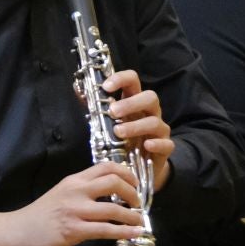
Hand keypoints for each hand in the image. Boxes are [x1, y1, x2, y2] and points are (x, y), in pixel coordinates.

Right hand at [0, 162, 145, 245]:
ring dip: (132, 216)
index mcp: (73, 181)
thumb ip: (80, 193)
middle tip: (138, 203)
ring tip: (139, 222)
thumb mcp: (60, 195)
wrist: (14, 232)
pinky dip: (124, 232)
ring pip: (113, 207)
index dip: (126, 173)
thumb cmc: (37, 217)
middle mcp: (75, 191)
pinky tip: (134, 234)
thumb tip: (107, 198)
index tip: (135, 183)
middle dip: (133, 192)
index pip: (105, 166)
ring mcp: (74, 210)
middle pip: (114, 181)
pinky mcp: (73, 230)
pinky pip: (106, 230)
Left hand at [102, 70, 171, 191]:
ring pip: (155, 122)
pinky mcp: (165, 148)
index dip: (121, 79)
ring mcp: (159, 130)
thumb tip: (78, 90)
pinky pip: (166, 144)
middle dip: (131, 103)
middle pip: (150, 97)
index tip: (106, 87)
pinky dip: (156, 143)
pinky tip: (145, 145)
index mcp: (135, 101)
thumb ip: (95, 107)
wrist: (137, 166)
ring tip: (118, 132)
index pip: (133, 80)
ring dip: (136, 126)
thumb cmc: (122, 139)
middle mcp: (150, 112)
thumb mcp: (107, 122)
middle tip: (113, 112)